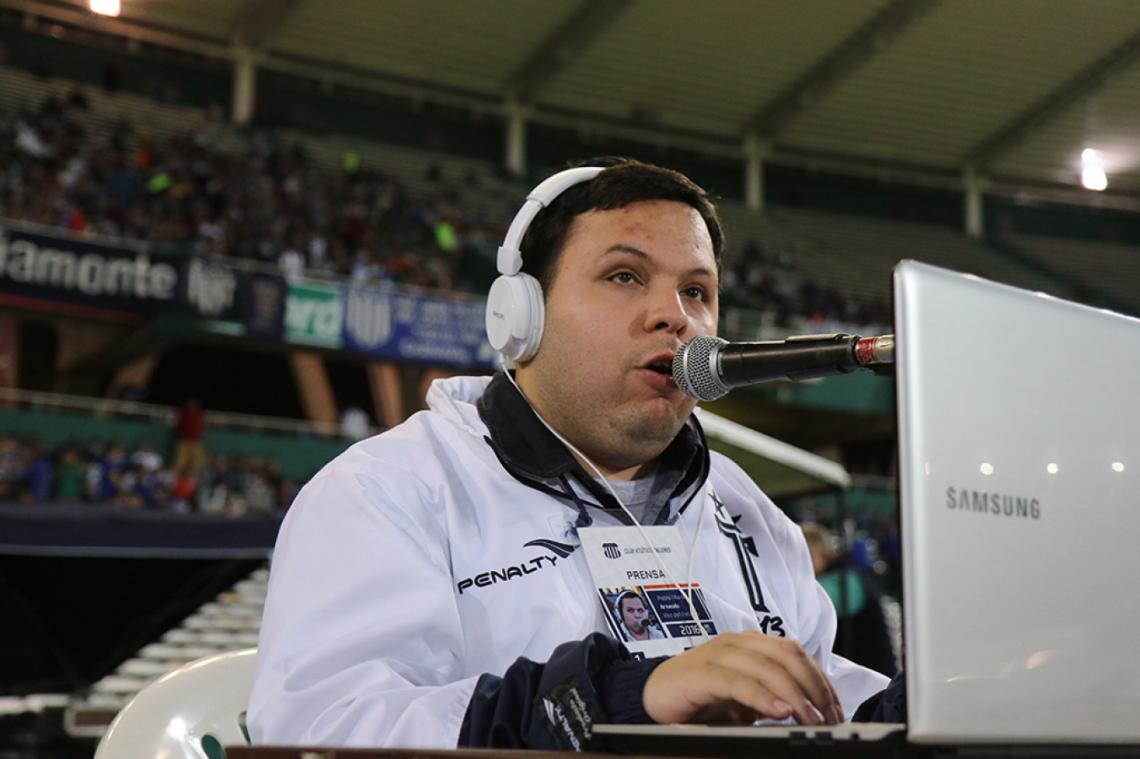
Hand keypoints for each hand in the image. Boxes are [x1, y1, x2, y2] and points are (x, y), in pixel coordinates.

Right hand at [642, 631, 843, 725]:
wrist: (653, 698)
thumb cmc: (701, 699)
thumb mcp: (745, 701)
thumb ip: (772, 699)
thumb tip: (810, 715)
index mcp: (751, 644)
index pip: (796, 653)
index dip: (820, 680)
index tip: (835, 710)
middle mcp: (737, 643)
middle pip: (787, 656)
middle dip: (814, 688)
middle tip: (827, 718)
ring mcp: (718, 655)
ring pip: (767, 667)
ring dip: (794, 695)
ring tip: (809, 720)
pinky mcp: (700, 674)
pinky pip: (738, 682)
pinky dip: (762, 697)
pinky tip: (778, 712)